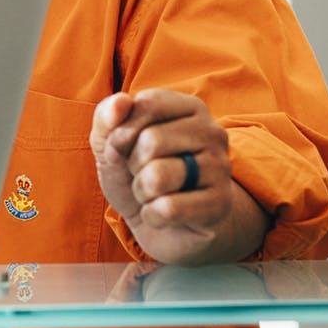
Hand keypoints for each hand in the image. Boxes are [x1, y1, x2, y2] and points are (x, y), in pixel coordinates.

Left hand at [89, 89, 267, 265]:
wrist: (167, 227)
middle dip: (133, 166)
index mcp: (190, 108)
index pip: (146, 104)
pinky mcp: (221, 204)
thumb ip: (107, 117)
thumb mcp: (111, 144)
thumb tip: (121, 100)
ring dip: (141, 192)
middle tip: (145, 175)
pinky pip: (168, 208)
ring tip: (154, 194)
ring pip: (158, 177)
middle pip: (151, 141)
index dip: (121, 131)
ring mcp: (221, 168)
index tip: (124, 148)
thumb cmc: (138, 174)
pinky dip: (152, 215)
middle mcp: (212, 132)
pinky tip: (164, 214)